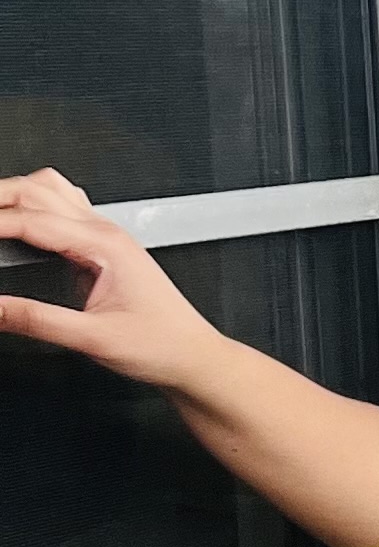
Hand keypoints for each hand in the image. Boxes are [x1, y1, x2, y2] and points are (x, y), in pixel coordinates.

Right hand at [0, 171, 219, 390]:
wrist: (193, 356)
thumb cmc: (160, 345)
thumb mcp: (92, 339)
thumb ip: (37, 321)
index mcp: (105, 244)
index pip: (31, 220)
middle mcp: (105, 231)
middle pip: (36, 190)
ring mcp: (105, 235)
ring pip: (50, 190)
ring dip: (13, 194)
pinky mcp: (102, 246)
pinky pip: (62, 207)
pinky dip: (31, 205)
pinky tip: (16, 221)